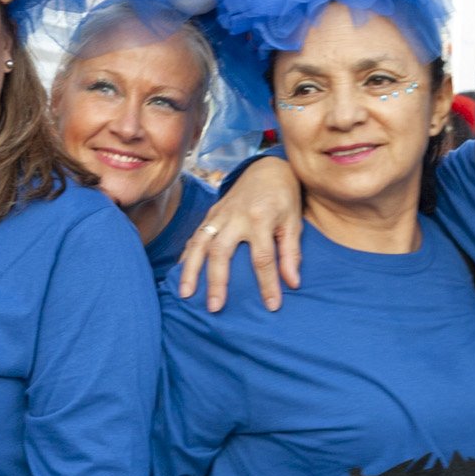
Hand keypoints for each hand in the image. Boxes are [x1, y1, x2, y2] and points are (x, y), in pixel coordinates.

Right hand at [176, 160, 303, 312]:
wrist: (267, 168)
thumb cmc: (284, 197)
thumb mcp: (294, 221)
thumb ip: (291, 252)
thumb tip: (292, 283)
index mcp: (260, 218)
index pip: (263, 257)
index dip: (268, 284)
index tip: (272, 306)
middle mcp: (235, 216)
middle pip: (222, 252)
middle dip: (217, 281)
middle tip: (215, 307)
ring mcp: (219, 214)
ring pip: (199, 243)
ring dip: (191, 270)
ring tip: (185, 294)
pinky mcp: (210, 213)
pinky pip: (194, 236)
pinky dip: (186, 256)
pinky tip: (180, 275)